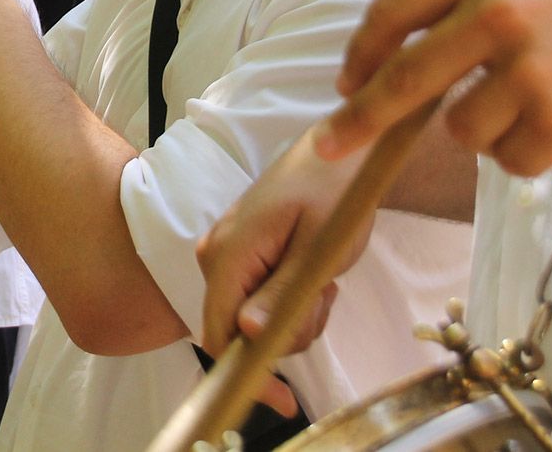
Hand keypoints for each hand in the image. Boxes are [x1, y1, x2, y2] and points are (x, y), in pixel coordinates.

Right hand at [196, 131, 366, 419]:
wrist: (337, 152)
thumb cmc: (333, 194)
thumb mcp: (318, 248)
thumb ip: (281, 292)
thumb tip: (247, 333)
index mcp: (228, 254)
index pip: (217, 332)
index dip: (245, 372)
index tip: (285, 400)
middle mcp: (214, 256)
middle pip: (236, 330)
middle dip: (285, 332)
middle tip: (324, 296)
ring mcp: (224, 253)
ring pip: (250, 318)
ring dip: (293, 315)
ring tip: (322, 280)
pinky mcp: (238, 253)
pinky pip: (255, 298)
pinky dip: (288, 301)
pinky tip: (311, 275)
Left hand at [321, 0, 551, 175]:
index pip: (392, 11)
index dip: (361, 52)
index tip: (346, 82)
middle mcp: (495, 13)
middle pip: (401, 80)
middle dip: (358, 120)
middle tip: (330, 146)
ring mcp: (527, 69)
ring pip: (463, 127)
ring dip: (487, 127)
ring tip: (539, 99)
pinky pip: (510, 156)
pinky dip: (529, 151)